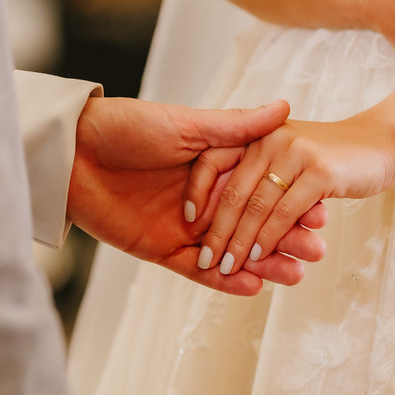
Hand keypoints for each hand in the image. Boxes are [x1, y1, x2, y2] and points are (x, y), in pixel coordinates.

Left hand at [68, 97, 327, 294]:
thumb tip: (285, 107)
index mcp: (216, 166)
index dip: (291, 202)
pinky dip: (224, 282)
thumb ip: (236, 127)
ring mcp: (185, 227)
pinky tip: (253, 287)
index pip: (263, 189)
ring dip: (263, 264)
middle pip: (253, 224)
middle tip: (316, 251)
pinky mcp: (161, 249)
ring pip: (232, 251)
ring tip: (295, 275)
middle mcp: (206, 198)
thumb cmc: (127, 127)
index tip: (323, 213)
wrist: (71, 153)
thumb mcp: (186, 124)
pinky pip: (199, 270)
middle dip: (286, 238)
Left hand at [186, 113, 394, 274]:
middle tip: (208, 259)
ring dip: (240, 243)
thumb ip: (257, 163)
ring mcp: (295, 154)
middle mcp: (270, 140)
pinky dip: (269, 238)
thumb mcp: (289, 148)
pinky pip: (285, 212)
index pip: (213, 161)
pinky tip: (259, 259)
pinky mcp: (320, 173)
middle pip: (233, 191)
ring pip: (257, 207)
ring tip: (228, 267)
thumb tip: (222, 195)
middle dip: (217, 230)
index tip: (187, 219)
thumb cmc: (335, 150)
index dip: (197, 192)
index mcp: (257, 133)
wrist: (384, 139)